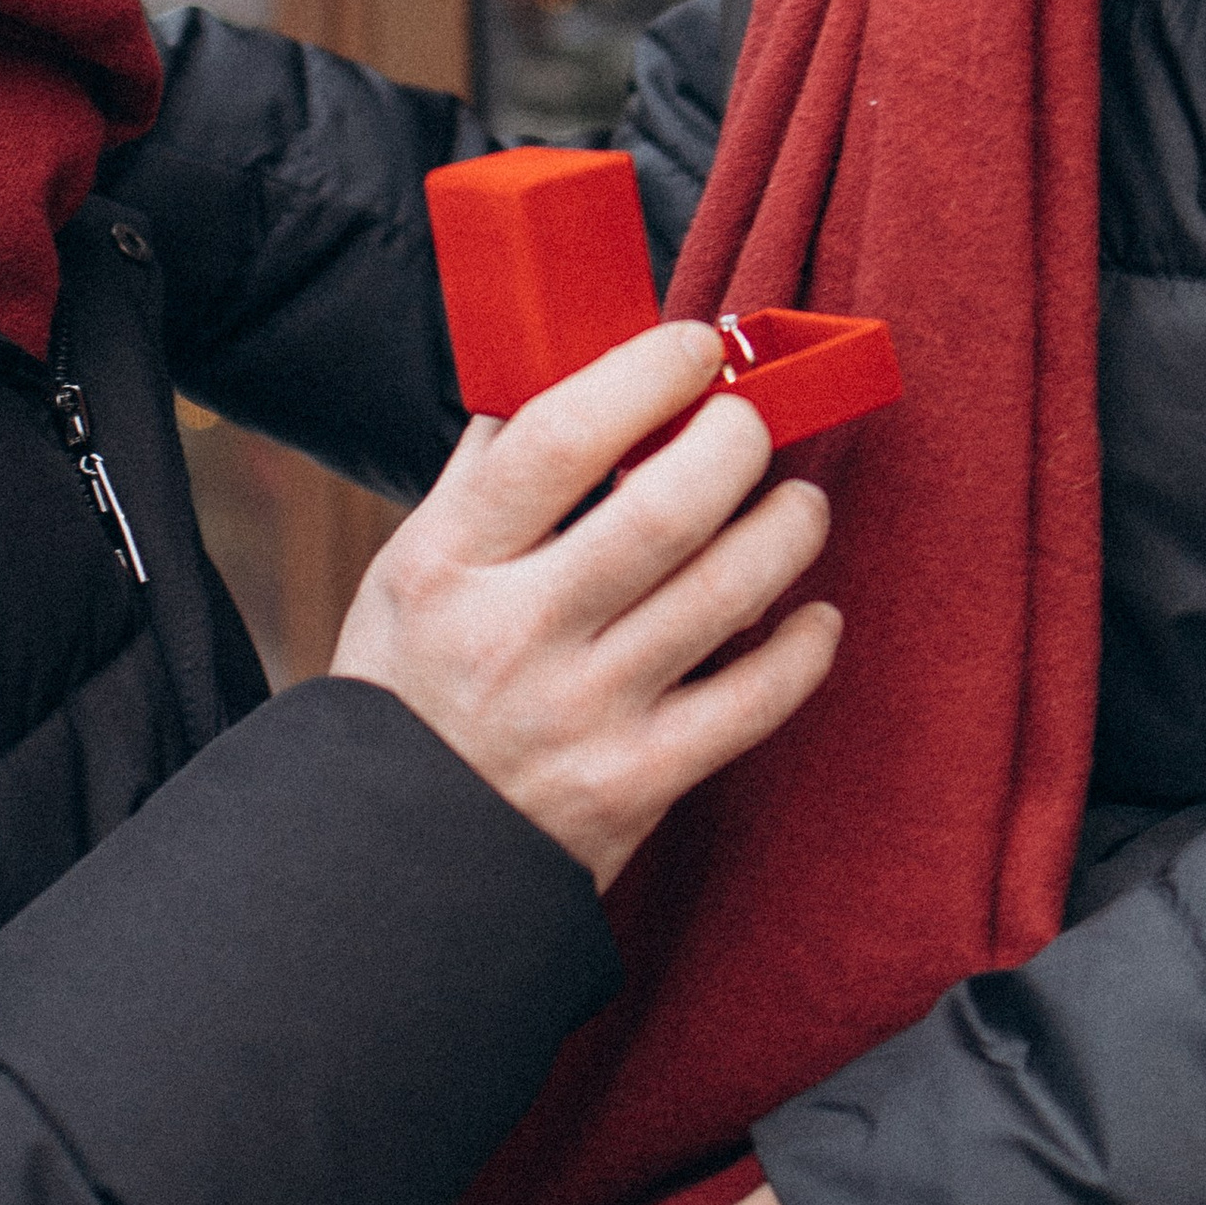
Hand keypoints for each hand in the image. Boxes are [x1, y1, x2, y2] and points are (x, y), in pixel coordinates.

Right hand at [333, 323, 839, 892]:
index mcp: (450, 563)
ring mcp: (584, 712)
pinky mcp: (637, 783)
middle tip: (754, 425)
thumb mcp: (405, 571)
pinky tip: (814, 614)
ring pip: (727, 592)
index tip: (694, 347)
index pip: (558, 439)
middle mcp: (518, 633)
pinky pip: (755, 701)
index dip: (644, 376)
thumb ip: (483, 479)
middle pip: (665, 509)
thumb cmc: (408, 693)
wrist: (391, 857)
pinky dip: (805, 647)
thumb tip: (558, 374)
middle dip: (736, 442)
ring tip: (799, 504)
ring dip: (788, 528)